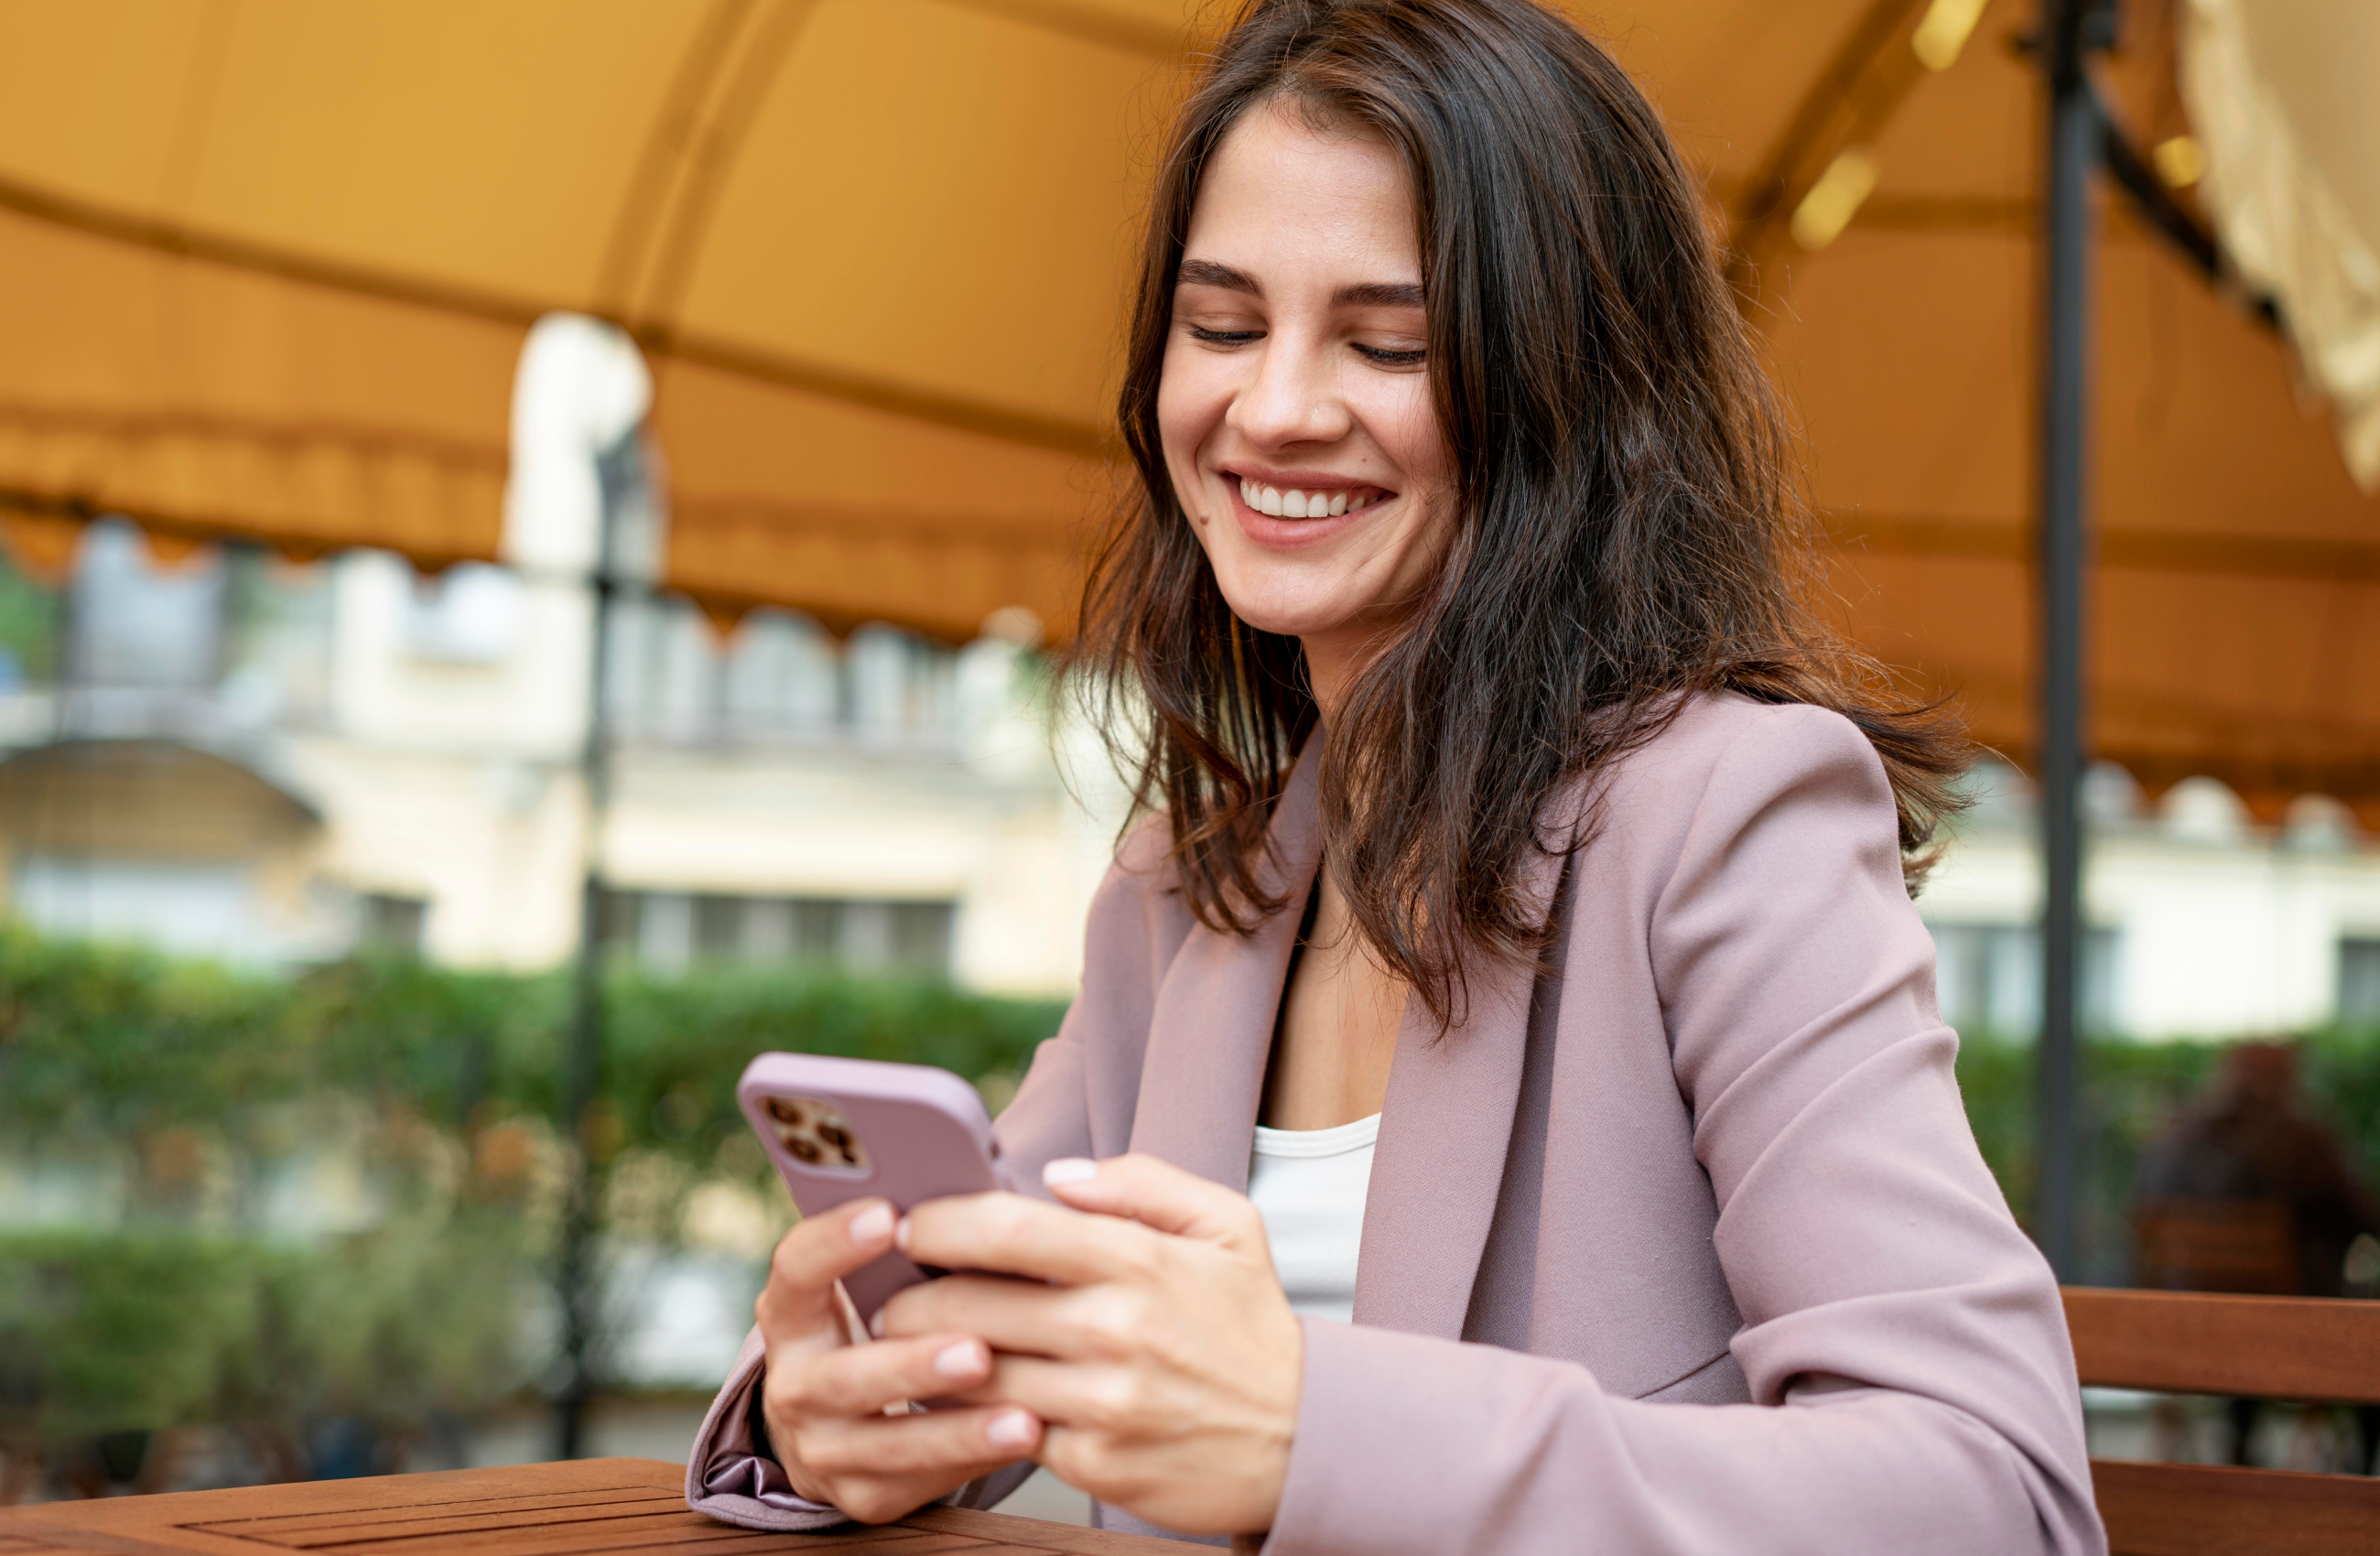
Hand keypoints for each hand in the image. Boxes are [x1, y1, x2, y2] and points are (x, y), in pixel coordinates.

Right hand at [752, 1197, 1044, 1522]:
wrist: (847, 1424)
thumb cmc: (890, 1321)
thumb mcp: (880, 1285)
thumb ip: (914, 1248)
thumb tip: (987, 1198)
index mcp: (793, 1314)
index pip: (795, 1270)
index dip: (834, 1242)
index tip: (886, 1212)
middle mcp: (795, 1384)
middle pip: (846, 1375)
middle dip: (913, 1363)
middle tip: (975, 1347)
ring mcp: (824, 1447)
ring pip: (890, 1443)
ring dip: (959, 1428)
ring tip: (1022, 1414)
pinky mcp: (863, 1496)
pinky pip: (922, 1481)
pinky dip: (975, 1459)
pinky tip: (1026, 1437)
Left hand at [880, 1155, 1302, 1535]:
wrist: (1306, 1438)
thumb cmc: (1251, 1325)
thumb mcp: (1228, 1226)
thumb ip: (1144, 1183)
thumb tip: (1058, 1177)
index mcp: (1140, 1261)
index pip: (1007, 1227)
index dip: (939, 1221)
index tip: (910, 1221)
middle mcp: (1116, 1330)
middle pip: (969, 1305)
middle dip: (910, 1297)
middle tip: (891, 1293)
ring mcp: (1104, 1403)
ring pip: (974, 1375)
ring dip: (924, 1361)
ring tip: (907, 1346)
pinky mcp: (1097, 1464)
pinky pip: (1007, 1434)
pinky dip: (970, 1416)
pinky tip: (957, 1400)